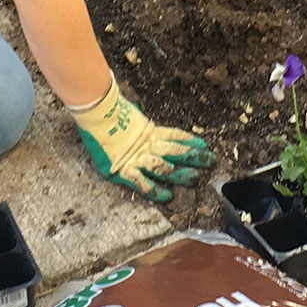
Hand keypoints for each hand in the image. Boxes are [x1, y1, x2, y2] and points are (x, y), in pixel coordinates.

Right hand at [68, 73, 214, 201]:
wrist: (96, 111)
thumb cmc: (109, 110)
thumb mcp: (129, 113)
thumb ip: (138, 122)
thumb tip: (137, 115)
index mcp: (149, 130)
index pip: (175, 136)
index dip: (190, 141)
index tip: (204, 145)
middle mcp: (147, 144)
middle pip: (176, 151)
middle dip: (194, 157)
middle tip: (210, 162)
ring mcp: (138, 157)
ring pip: (165, 167)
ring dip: (181, 173)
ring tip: (196, 178)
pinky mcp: (125, 169)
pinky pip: (143, 183)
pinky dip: (155, 190)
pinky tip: (168, 196)